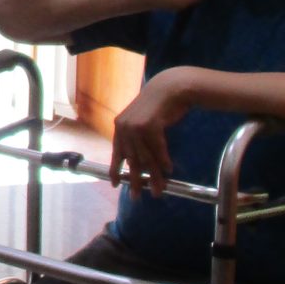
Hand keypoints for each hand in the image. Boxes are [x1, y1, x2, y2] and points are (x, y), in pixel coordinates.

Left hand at [109, 66, 194, 197]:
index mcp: (120, 126)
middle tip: (136, 196)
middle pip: (132, 159)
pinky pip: (158, 149)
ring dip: (154, 176)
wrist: (169, 88)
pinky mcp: (151, 125)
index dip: (115, 169)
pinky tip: (169, 171)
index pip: (116, 152)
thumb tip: (135, 161)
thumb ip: (135, 138)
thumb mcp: (141, 121)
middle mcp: (125, 127)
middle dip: (135, 180)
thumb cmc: (158, 106)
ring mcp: (137, 126)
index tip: (115, 184)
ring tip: (158, 190)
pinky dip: (164, 161)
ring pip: (146, 157)